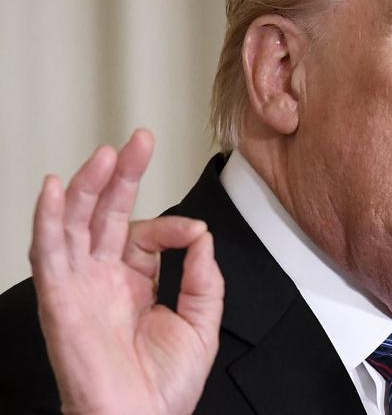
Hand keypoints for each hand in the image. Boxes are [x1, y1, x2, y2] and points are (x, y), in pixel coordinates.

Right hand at [29, 129, 223, 414]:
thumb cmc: (163, 386)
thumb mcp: (200, 323)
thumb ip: (203, 278)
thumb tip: (201, 236)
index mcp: (135, 282)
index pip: (147, 233)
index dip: (172, 226)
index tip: (192, 233)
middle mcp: (104, 278)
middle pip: (107, 215)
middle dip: (121, 176)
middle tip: (137, 142)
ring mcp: (80, 285)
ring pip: (77, 224)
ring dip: (88, 187)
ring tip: (105, 155)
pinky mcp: (60, 300)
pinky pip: (50, 253)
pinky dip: (50, 220)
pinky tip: (57, 189)